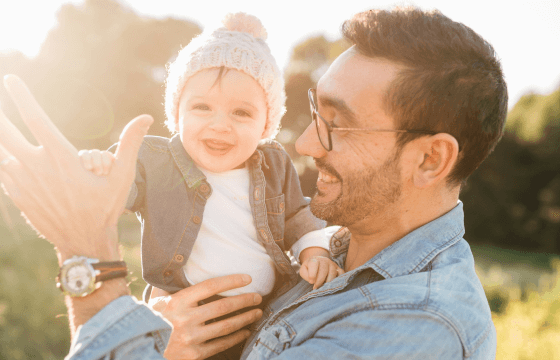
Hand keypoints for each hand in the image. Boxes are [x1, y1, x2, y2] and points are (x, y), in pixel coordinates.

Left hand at [0, 75, 151, 261]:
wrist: (83, 242)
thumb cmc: (105, 207)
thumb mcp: (122, 176)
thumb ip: (131, 143)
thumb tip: (145, 117)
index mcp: (61, 158)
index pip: (35, 118)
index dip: (21, 96)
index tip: (10, 79)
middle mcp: (36, 167)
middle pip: (5, 133)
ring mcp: (23, 183)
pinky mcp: (17, 195)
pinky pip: (0, 171)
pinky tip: (2, 155)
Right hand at [149, 274, 262, 359]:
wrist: (139, 350)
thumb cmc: (149, 321)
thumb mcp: (155, 300)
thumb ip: (167, 284)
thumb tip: (176, 264)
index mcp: (177, 302)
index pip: (210, 286)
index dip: (231, 281)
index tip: (247, 278)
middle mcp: (185, 319)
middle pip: (223, 306)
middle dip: (245, 300)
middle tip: (258, 296)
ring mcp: (191, 338)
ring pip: (226, 326)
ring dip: (245, 318)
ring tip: (257, 312)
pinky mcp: (194, 355)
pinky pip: (221, 344)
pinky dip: (236, 337)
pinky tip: (245, 331)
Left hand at [299, 248, 343, 289]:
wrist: (318, 262)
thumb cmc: (309, 268)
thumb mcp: (303, 270)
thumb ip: (305, 275)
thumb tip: (312, 281)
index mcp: (314, 259)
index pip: (314, 264)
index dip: (312, 274)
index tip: (311, 282)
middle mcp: (325, 260)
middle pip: (324, 270)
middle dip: (319, 281)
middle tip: (315, 287)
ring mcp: (333, 264)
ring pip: (333, 273)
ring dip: (328, 282)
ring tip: (323, 287)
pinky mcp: (338, 269)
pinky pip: (341, 274)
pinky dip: (338, 280)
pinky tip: (333, 285)